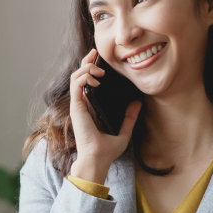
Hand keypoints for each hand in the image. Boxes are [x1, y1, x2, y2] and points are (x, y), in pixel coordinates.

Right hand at [69, 48, 141, 179]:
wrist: (98, 159)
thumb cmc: (107, 150)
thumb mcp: (123, 131)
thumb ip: (129, 117)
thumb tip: (137, 103)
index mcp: (90, 108)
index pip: (87, 82)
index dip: (91, 68)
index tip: (100, 59)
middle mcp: (82, 104)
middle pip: (79, 75)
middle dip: (86, 61)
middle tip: (96, 53)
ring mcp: (77, 105)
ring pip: (75, 76)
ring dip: (86, 68)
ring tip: (99, 69)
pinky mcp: (76, 107)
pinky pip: (76, 84)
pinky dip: (84, 76)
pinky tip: (95, 78)